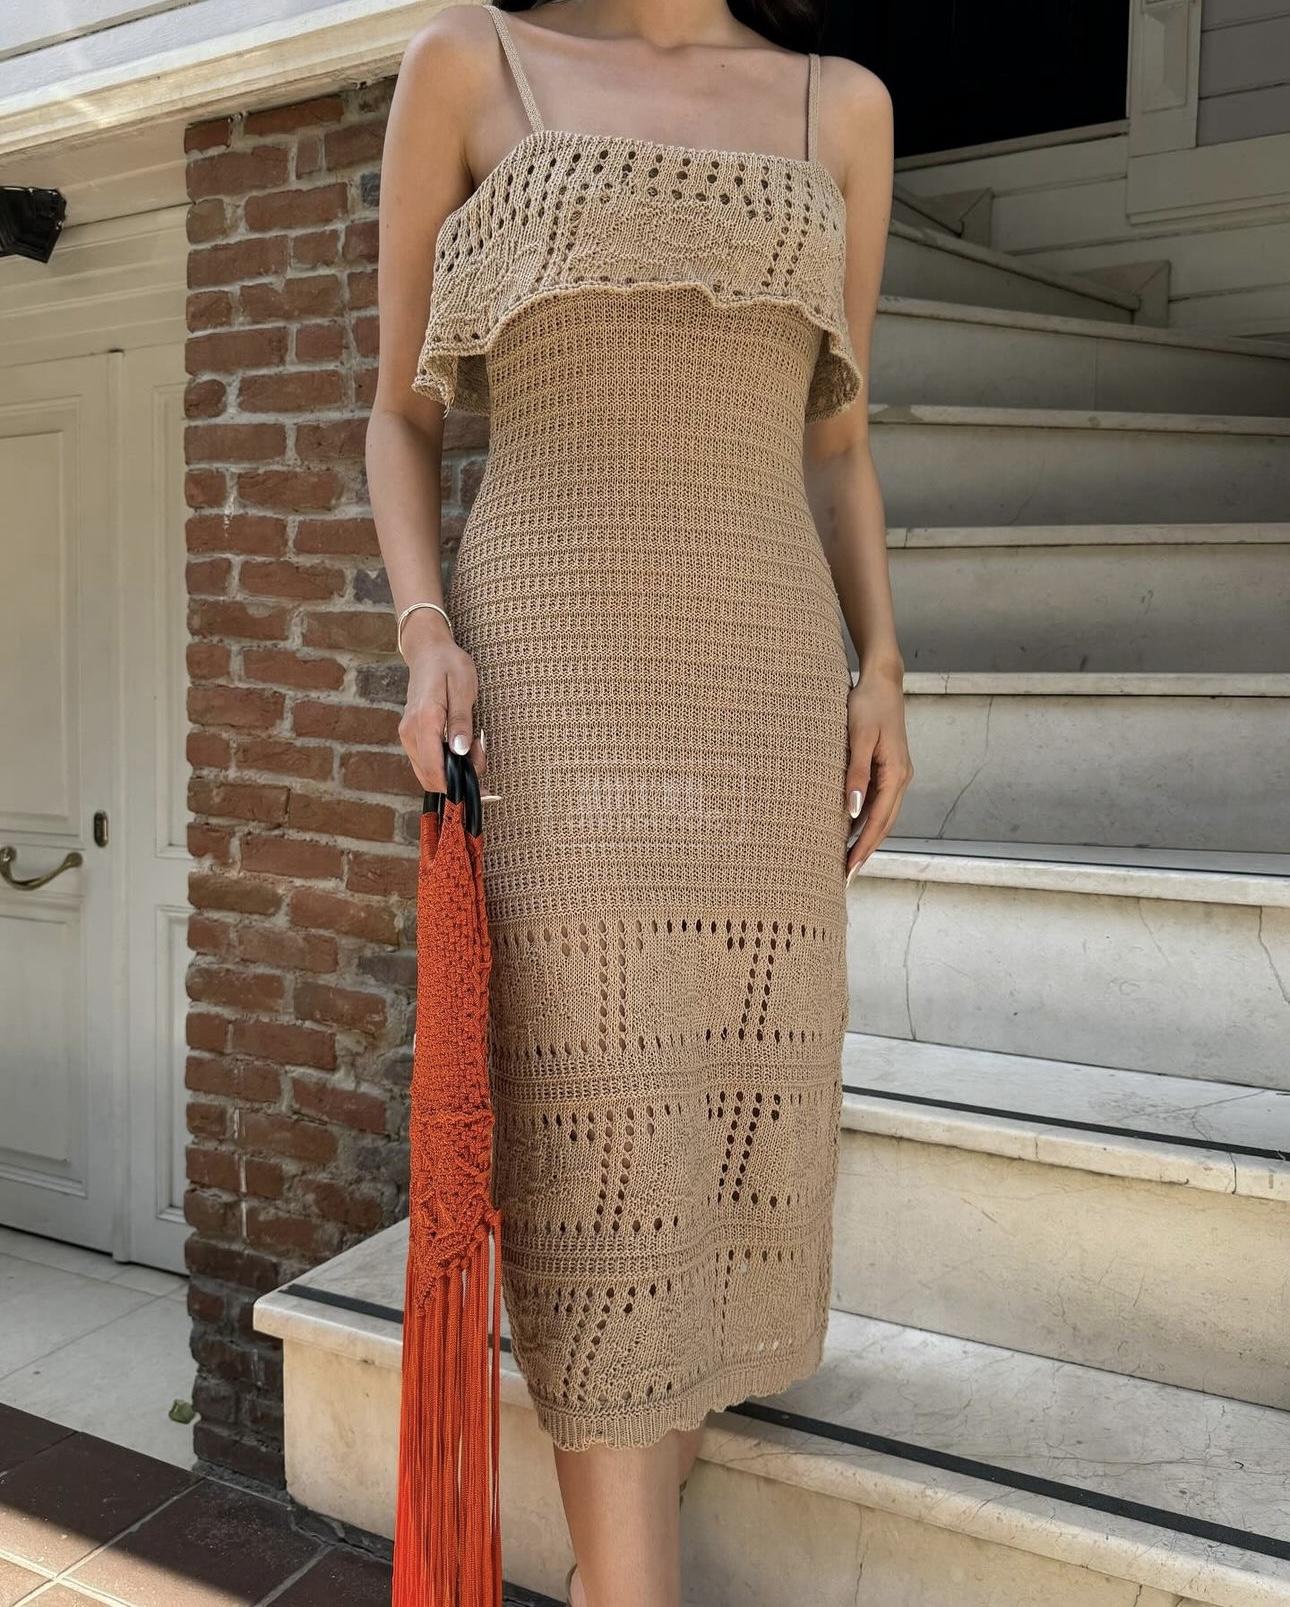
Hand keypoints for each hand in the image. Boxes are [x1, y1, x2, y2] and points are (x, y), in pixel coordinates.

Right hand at [397, 613, 486, 792]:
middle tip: (480, 754)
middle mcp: (410, 732)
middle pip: (429, 776)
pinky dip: (445, 762)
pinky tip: (461, 745)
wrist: (428, 652)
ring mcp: (408, 735)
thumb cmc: (449, 666)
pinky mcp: (411, 736)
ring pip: (427, 772)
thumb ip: (461, 721)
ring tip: (474, 745)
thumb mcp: (463, 688)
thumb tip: (461, 752)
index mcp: (424, 720)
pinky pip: (426, 761)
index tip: (479, 786)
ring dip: (452, 770)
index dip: (454, 785)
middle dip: (457, 777)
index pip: (433, 768)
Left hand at [844, 668, 912, 877]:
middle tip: (845, 877)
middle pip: (883, 824)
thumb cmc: (867, 705)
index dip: (863, 847)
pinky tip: (850, 830)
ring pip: (881, 816)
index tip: (849, 869)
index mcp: (896, 774)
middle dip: (864, 851)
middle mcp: (901, 778)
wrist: (882, 680)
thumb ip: (856, 774)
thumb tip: (852, 811)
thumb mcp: (858, 738)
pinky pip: (878, 802)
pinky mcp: (888, 768)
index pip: (879, 822)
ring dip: (865, 838)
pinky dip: (865, 820)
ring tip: (846, 860)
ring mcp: (896, 774)